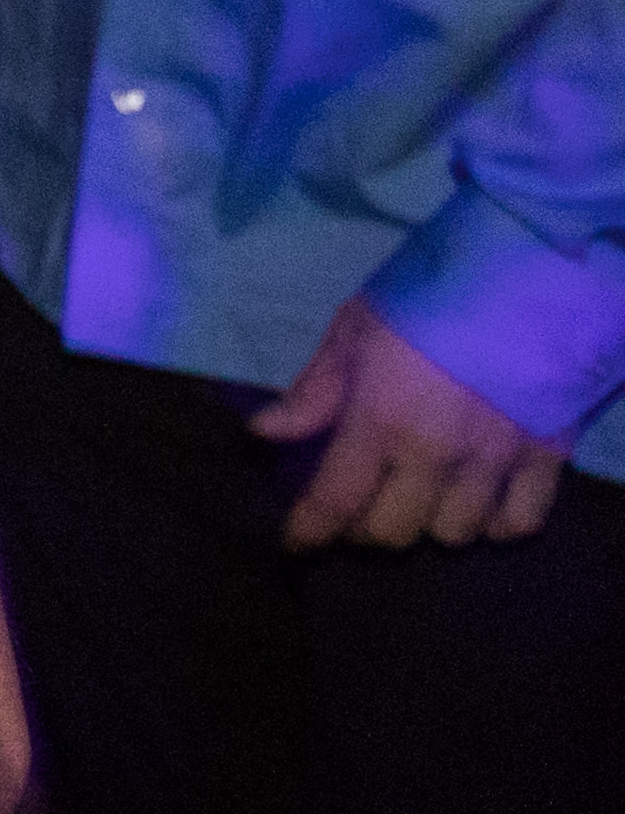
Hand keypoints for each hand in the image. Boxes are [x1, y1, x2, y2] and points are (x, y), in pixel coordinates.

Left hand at [250, 297, 566, 548]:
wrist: (527, 271)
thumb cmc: (429, 292)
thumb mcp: (354, 329)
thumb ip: (315, 390)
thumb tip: (266, 433)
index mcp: (381, 420)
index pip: (335, 501)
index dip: (309, 531)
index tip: (295, 543)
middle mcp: (437, 454)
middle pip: (393, 532)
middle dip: (363, 528)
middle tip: (356, 506)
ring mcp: (496, 460)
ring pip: (454, 534)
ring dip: (427, 523)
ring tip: (417, 497)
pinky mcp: (547, 456)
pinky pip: (518, 522)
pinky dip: (493, 525)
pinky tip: (477, 502)